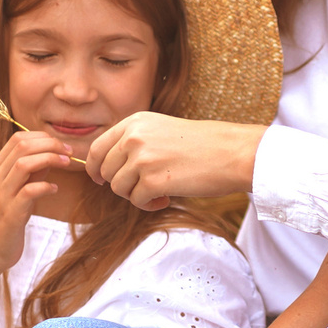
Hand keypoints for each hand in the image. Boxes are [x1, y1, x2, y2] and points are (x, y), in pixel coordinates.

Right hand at [0, 130, 74, 272]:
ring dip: (50, 159)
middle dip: (50, 144)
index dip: (43, 137)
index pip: (17, 139)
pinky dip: (45, 186)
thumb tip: (51, 155)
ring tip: (66, 163)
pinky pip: (29, 192)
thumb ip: (30, 173)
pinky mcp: (10, 214)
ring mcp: (1, 195)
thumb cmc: (3, 221)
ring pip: (24, 164)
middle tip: (69, 151)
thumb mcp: (14, 192)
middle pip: (22, 146)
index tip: (61, 145)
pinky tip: (54, 190)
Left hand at [84, 114, 264, 210]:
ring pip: (118, 188)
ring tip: (158, 192)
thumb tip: (106, 167)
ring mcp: (142, 158)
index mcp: (134, 122)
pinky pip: (136, 201)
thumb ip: (134, 142)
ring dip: (135, 195)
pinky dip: (148, 205)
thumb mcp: (161, 129)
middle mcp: (134, 137)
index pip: (97, 148)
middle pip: (105, 171)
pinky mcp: (153, 180)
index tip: (100, 179)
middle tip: (142, 187)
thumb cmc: (201, 144)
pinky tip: (165, 199)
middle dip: (120, 184)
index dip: (95, 168)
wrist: (232, 152)